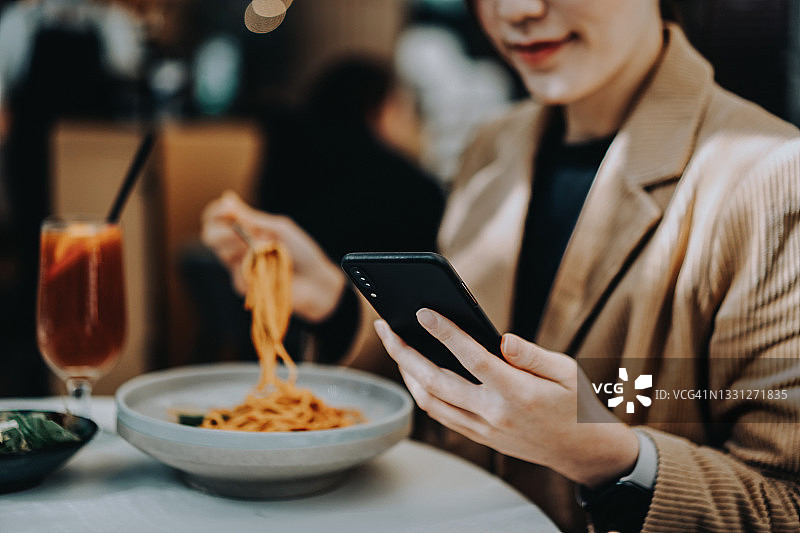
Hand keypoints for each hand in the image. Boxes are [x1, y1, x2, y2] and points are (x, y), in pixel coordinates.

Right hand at [201, 191, 345, 322]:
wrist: (315, 280)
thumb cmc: (301, 252)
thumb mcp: (278, 228)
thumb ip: (251, 218)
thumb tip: (227, 198)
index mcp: (246, 230)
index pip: (216, 218)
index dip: (216, 212)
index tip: (226, 208)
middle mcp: (238, 247)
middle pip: (209, 235)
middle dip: (220, 230)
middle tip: (238, 232)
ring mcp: (239, 266)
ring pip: (221, 252)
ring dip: (238, 245)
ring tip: (261, 248)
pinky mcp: (243, 284)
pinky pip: (237, 271)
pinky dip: (250, 264)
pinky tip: (265, 266)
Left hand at [374, 309, 638, 487]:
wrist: (582, 450)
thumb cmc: (576, 403)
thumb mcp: (567, 371)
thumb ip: (532, 354)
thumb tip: (502, 339)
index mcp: (519, 393)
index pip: (474, 358)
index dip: (447, 333)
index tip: (423, 312)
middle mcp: (495, 414)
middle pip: (436, 382)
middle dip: (404, 353)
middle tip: (385, 327)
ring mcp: (484, 429)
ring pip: (430, 402)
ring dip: (406, 373)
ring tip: (395, 345)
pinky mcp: (479, 437)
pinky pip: (440, 414)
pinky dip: (421, 391)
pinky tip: (415, 371)